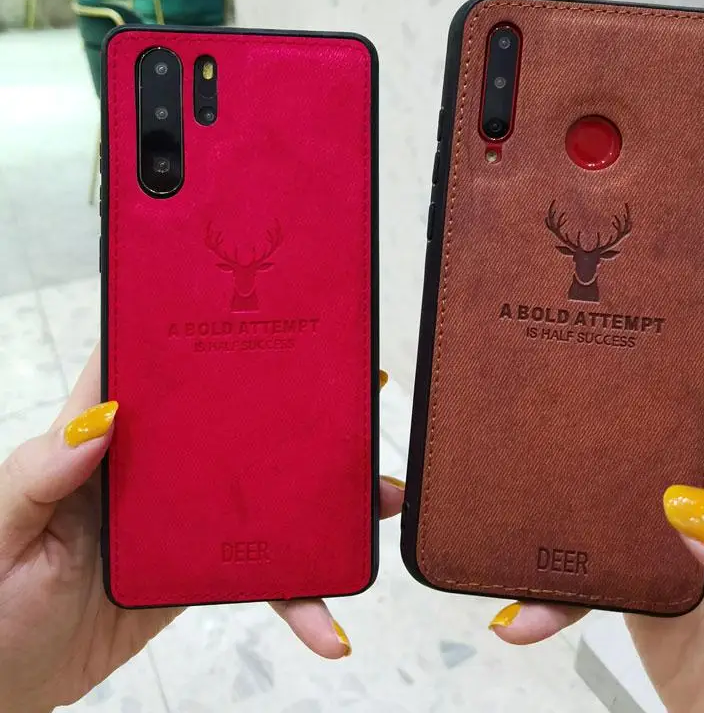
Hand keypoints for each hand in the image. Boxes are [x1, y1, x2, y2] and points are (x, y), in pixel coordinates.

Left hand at [0, 352, 402, 711]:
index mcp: (106, 437)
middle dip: (301, 413)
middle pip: (238, 425)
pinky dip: (297, 596)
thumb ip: (39, 473)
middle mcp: (156, 467)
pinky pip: (262, 573)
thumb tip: (101, 418)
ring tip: (377, 504)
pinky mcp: (202, 566)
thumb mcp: (0, 526)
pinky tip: (326, 623)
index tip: (271, 315)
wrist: (5, 684)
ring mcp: (186, 517)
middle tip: (359, 402)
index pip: (160, 368)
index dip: (213, 334)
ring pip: (266, 495)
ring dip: (324, 503)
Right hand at [488, 196, 703, 712]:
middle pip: (662, 383)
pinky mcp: (631, 569)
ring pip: (598, 461)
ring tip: (507, 442)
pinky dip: (541, 582)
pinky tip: (523, 602)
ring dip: (550, 461)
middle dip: (620, 334)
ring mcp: (668, 519)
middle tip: (576, 291)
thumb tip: (699, 518)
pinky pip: (571, 558)